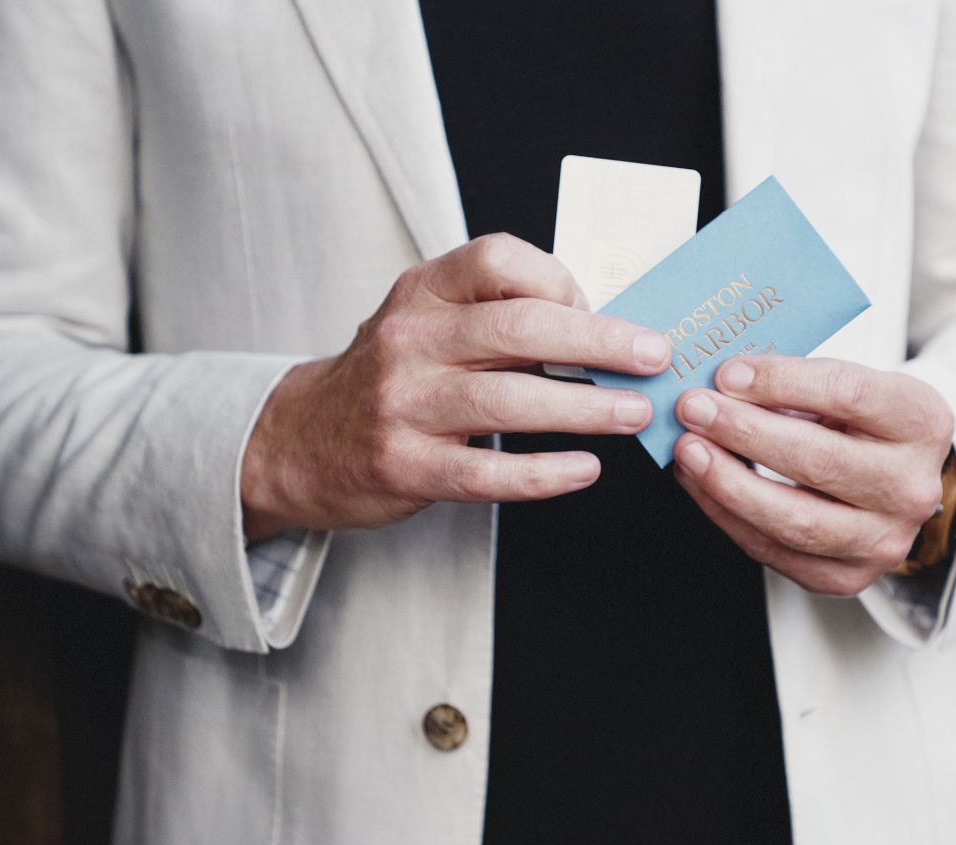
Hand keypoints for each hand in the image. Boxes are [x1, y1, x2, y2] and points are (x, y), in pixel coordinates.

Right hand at [241, 234, 671, 538]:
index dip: (561, 280)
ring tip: (634, 413)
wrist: (301, 440)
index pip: (499, 260)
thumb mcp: (428, 321)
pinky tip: (584, 469)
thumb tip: (601, 326)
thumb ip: (496, 315)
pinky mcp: (406, 465)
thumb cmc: (391, 376)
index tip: (600, 310)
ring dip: (585, 409)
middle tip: (654, 356)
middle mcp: (409, 340)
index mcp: (421, 291)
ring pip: (509, 402)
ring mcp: (403, 405)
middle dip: (600, 341)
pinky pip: (487, 474)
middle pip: (518, 328)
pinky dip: (544, 473)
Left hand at [672, 354, 954, 595]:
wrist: (890, 482)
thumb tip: (722, 382)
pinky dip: (725, 515)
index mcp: (922, 422)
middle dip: (744, 432)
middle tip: (694, 410)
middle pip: (819, 461)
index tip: (728, 374)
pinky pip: (773, 551)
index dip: (781, 382)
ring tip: (688, 451)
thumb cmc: (857, 423)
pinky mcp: (846, 577)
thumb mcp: (845, 386)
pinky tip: (699, 483)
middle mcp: (912, 488)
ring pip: (794, 519)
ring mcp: (884, 541)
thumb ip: (794, 382)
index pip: (849, 394)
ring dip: (727, 483)